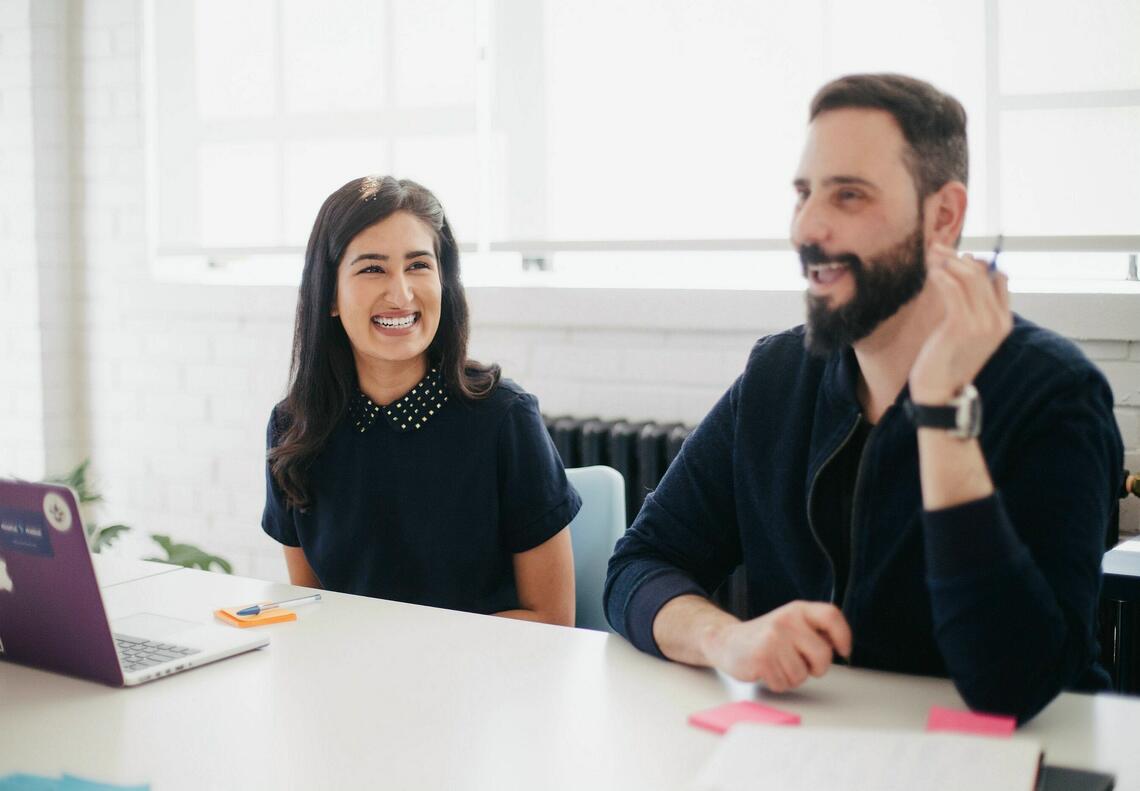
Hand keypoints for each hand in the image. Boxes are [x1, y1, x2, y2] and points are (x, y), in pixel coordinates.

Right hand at [702, 601, 851, 691]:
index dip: (843, 635)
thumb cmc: (765, 638)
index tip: (843, 650)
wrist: (727, 641)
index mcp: (797, 610)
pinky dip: (778, 683)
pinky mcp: (762, 658)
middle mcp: (787, 620)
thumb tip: (837, 646)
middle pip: (823, 655)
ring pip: (802, 674)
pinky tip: (767, 670)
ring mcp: (773, 639)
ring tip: (777, 664)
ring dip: (792, 677)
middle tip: (801, 664)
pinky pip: (784, 684)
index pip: (831, 616)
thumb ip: (814, 631)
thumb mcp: (791, 625)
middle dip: (816, 668)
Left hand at [909, 242, 1011, 403]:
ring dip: (947, 261)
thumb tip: (964, 276)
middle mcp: (997, 320)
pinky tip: (930, 271)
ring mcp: (982, 323)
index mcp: (1003, 321)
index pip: (998, 279)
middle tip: (936, 248)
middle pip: (982, 274)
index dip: (978, 263)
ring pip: (968, 277)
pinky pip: (953, 289)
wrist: (939, 392)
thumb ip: (970, 308)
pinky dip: (941, 275)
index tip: (955, 257)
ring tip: (930, 255)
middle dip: (957, 257)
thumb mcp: (964, 332)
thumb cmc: (946, 361)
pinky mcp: (961, 325)